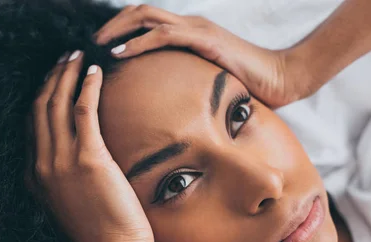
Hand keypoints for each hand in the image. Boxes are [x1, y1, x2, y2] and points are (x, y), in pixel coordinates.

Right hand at [25, 52, 153, 241]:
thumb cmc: (98, 236)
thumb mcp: (69, 206)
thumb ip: (63, 181)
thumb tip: (76, 161)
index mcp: (35, 176)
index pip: (32, 125)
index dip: (41, 96)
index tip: (53, 78)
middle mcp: (43, 165)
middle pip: (41, 108)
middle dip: (51, 77)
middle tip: (64, 57)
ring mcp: (62, 162)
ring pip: (58, 104)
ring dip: (66, 74)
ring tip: (77, 55)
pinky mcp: (89, 159)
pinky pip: (83, 111)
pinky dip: (86, 87)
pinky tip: (93, 72)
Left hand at [94, 5, 312, 108]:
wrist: (281, 78)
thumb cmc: (247, 84)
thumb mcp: (207, 80)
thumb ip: (185, 80)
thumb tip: (163, 99)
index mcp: (187, 33)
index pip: (145, 22)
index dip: (120, 29)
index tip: (98, 47)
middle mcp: (188, 25)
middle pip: (139, 13)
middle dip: (111, 25)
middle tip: (89, 43)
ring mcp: (196, 29)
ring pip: (146, 17)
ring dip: (117, 30)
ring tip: (97, 45)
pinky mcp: (204, 39)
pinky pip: (163, 35)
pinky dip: (138, 43)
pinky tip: (120, 53)